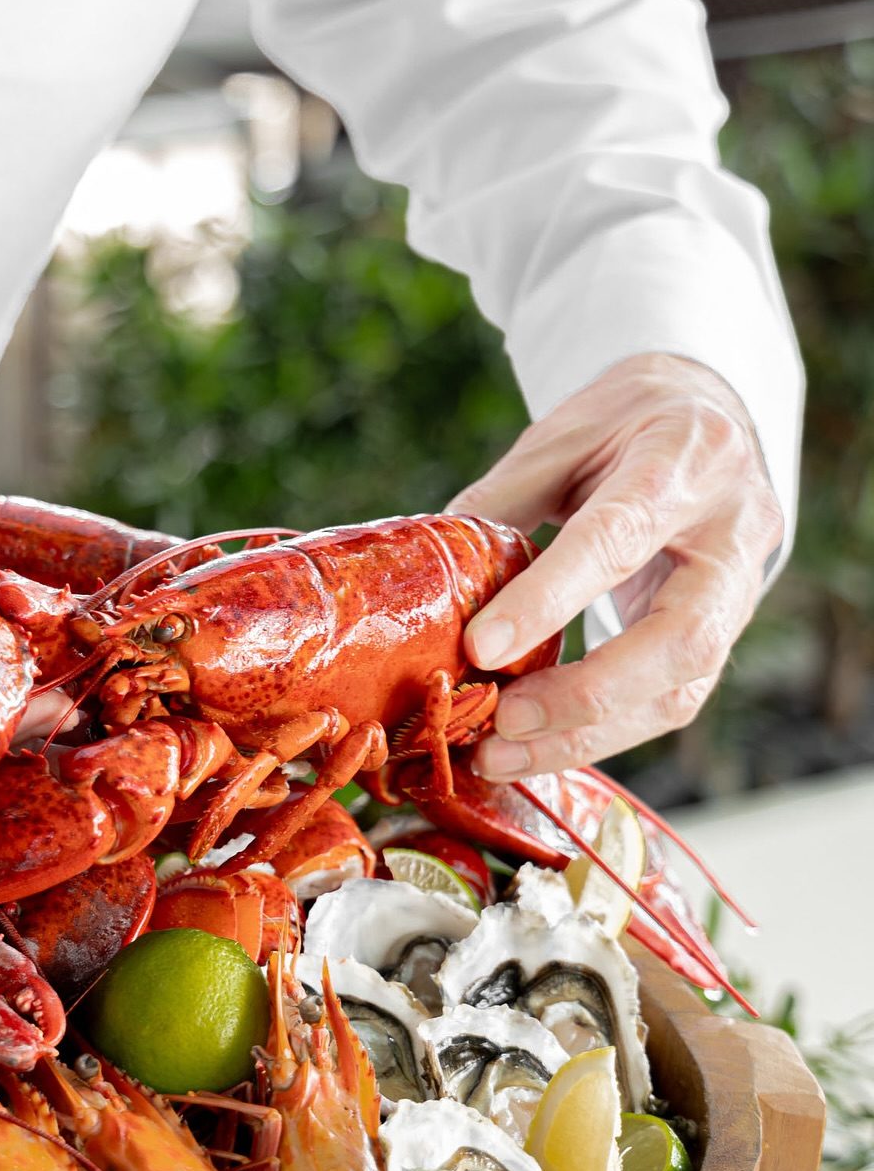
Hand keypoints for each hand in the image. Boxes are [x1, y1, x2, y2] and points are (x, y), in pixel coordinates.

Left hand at [448, 353, 783, 779]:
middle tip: (503, 723)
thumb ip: (503, 502)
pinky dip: (599, 733)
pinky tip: (538, 747)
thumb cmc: (628, 424)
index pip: (617, 538)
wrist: (712, 416)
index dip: (548, 600)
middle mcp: (731, 532)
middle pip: (680, 638)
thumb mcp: (563, 435)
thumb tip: (430, 580)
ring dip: (586, 734)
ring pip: (680, 688)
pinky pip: (670, 702)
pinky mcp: (723, 636)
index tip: (480, 649)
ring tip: (502, 755)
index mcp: (684, 460)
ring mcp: (740, 592)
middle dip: (587, 695)